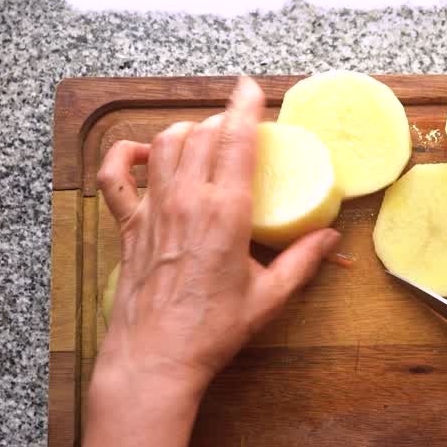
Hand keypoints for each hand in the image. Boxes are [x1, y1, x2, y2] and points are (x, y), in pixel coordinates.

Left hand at [94, 77, 340, 398]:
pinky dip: (125, 155)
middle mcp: (185, 201)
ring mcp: (152, 210)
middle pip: (203, 134)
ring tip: (205, 137)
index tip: (252, 88)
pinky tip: (143, 154)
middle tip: (240, 129)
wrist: (156, 358)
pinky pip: (115, 175)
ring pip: (165, 144)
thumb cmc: (212, 332)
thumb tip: (331, 236)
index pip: (236, 139)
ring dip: (186, 132)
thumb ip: (302, 262)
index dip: (245, 106)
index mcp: (225, 213)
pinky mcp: (128, 225)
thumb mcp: (268, 298)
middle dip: (223, 122)